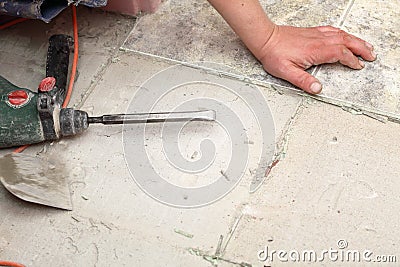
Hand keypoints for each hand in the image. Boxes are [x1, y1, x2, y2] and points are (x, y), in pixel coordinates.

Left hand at [258, 25, 376, 93]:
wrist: (265, 39)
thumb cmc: (274, 54)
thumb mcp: (286, 72)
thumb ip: (303, 81)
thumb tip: (317, 89)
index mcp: (315, 50)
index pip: (340, 54)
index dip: (351, 60)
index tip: (358, 66)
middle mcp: (318, 40)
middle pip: (346, 42)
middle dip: (361, 48)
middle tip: (370, 55)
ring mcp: (315, 35)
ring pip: (342, 34)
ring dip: (355, 40)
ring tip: (365, 46)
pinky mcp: (311, 32)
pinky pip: (332, 30)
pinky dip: (342, 33)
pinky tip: (344, 35)